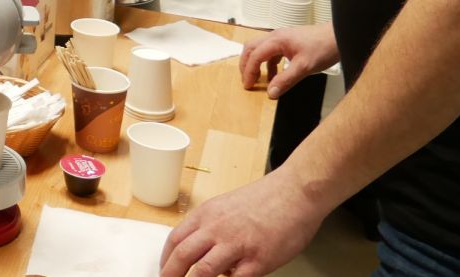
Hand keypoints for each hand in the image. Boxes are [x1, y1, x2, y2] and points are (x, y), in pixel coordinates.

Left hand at [159, 167, 324, 276]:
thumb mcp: (226, 207)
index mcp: (206, 214)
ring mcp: (237, 244)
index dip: (166, 260)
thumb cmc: (265, 199)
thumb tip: (205, 255)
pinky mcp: (258, 259)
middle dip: (171, 275)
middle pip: (183, 256)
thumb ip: (212, 229)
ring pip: (203, 271)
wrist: (295, 191)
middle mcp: (217, 228)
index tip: (165, 271)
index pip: (175, 240)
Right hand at [239, 23, 338, 98]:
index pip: (255, 55)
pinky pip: (271, 52)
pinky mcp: (288, 41)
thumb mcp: (304, 67)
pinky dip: (268, 63)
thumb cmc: (322, 49)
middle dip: (246, 65)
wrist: (338, 37)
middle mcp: (275, 36)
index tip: (248, 86)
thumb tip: (271, 92)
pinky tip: (274, 75)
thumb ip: (286, 80)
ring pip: (260, 49)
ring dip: (256, 63)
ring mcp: (282, 37)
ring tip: (258, 79)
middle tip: (246, 80)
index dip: (249, 71)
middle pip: (251, 48)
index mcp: (276, 40)